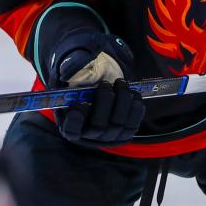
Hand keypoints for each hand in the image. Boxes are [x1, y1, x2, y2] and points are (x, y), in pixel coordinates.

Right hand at [49, 30, 144, 145]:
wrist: (102, 85)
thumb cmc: (84, 80)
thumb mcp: (74, 72)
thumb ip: (71, 68)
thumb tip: (69, 70)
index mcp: (70, 123)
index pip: (71, 130)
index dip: (75, 121)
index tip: (80, 104)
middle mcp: (89, 135)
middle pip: (97, 126)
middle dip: (104, 102)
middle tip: (105, 84)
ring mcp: (108, 136)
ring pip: (117, 124)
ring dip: (122, 101)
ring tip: (120, 83)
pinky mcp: (125, 133)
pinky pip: (132, 125)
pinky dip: (136, 108)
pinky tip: (133, 93)